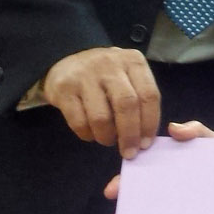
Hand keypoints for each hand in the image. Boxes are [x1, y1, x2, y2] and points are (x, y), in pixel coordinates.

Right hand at [43, 47, 161, 154]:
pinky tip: (91, 133)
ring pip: (102, 117)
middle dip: (130, 135)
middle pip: (127, 105)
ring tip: (107, 139)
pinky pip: (79, 122)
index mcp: (133, 61)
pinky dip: (87, 135)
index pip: (149, 95)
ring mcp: (85, 75)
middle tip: (129, 152)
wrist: (67, 60)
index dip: (150, 124)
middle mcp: (111, 64)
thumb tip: (144, 138)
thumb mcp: (127, 76)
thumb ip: (139, 99)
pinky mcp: (64, 88)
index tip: (146, 144)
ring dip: (106, 136)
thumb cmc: (106, 75)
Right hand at [101, 120, 213, 213]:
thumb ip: (196, 131)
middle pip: (142, 200)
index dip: (125, 182)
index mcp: (170, 168)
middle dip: (126, 213)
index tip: (114, 191)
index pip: (141, 175)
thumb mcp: (212, 142)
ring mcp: (180, 207)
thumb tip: (174, 129)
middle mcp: (169, 188)